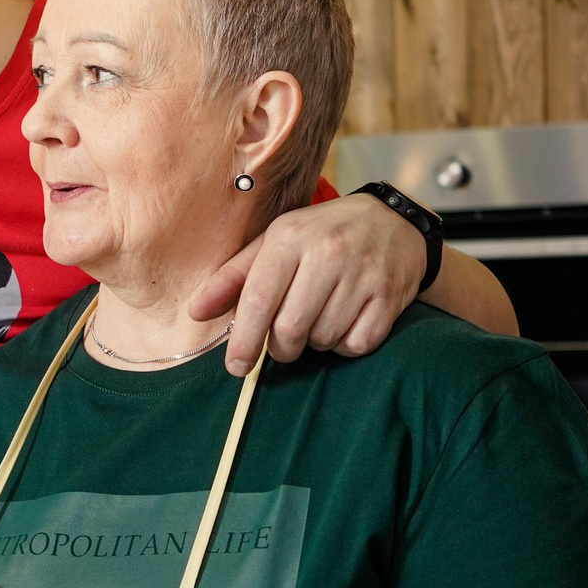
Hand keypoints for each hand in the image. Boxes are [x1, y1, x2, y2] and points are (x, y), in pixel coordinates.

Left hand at [188, 193, 424, 374]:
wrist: (393, 221)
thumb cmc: (320, 236)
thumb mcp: (273, 244)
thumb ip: (232, 278)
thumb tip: (195, 313)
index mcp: (290, 238)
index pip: (259, 299)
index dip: (244, 339)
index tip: (236, 366)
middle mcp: (328, 253)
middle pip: (290, 328)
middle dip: (281, 347)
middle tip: (284, 341)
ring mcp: (363, 274)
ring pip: (323, 339)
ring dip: (315, 342)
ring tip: (320, 317)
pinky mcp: (390, 295)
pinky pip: (357, 343)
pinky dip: (345, 344)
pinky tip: (346, 322)